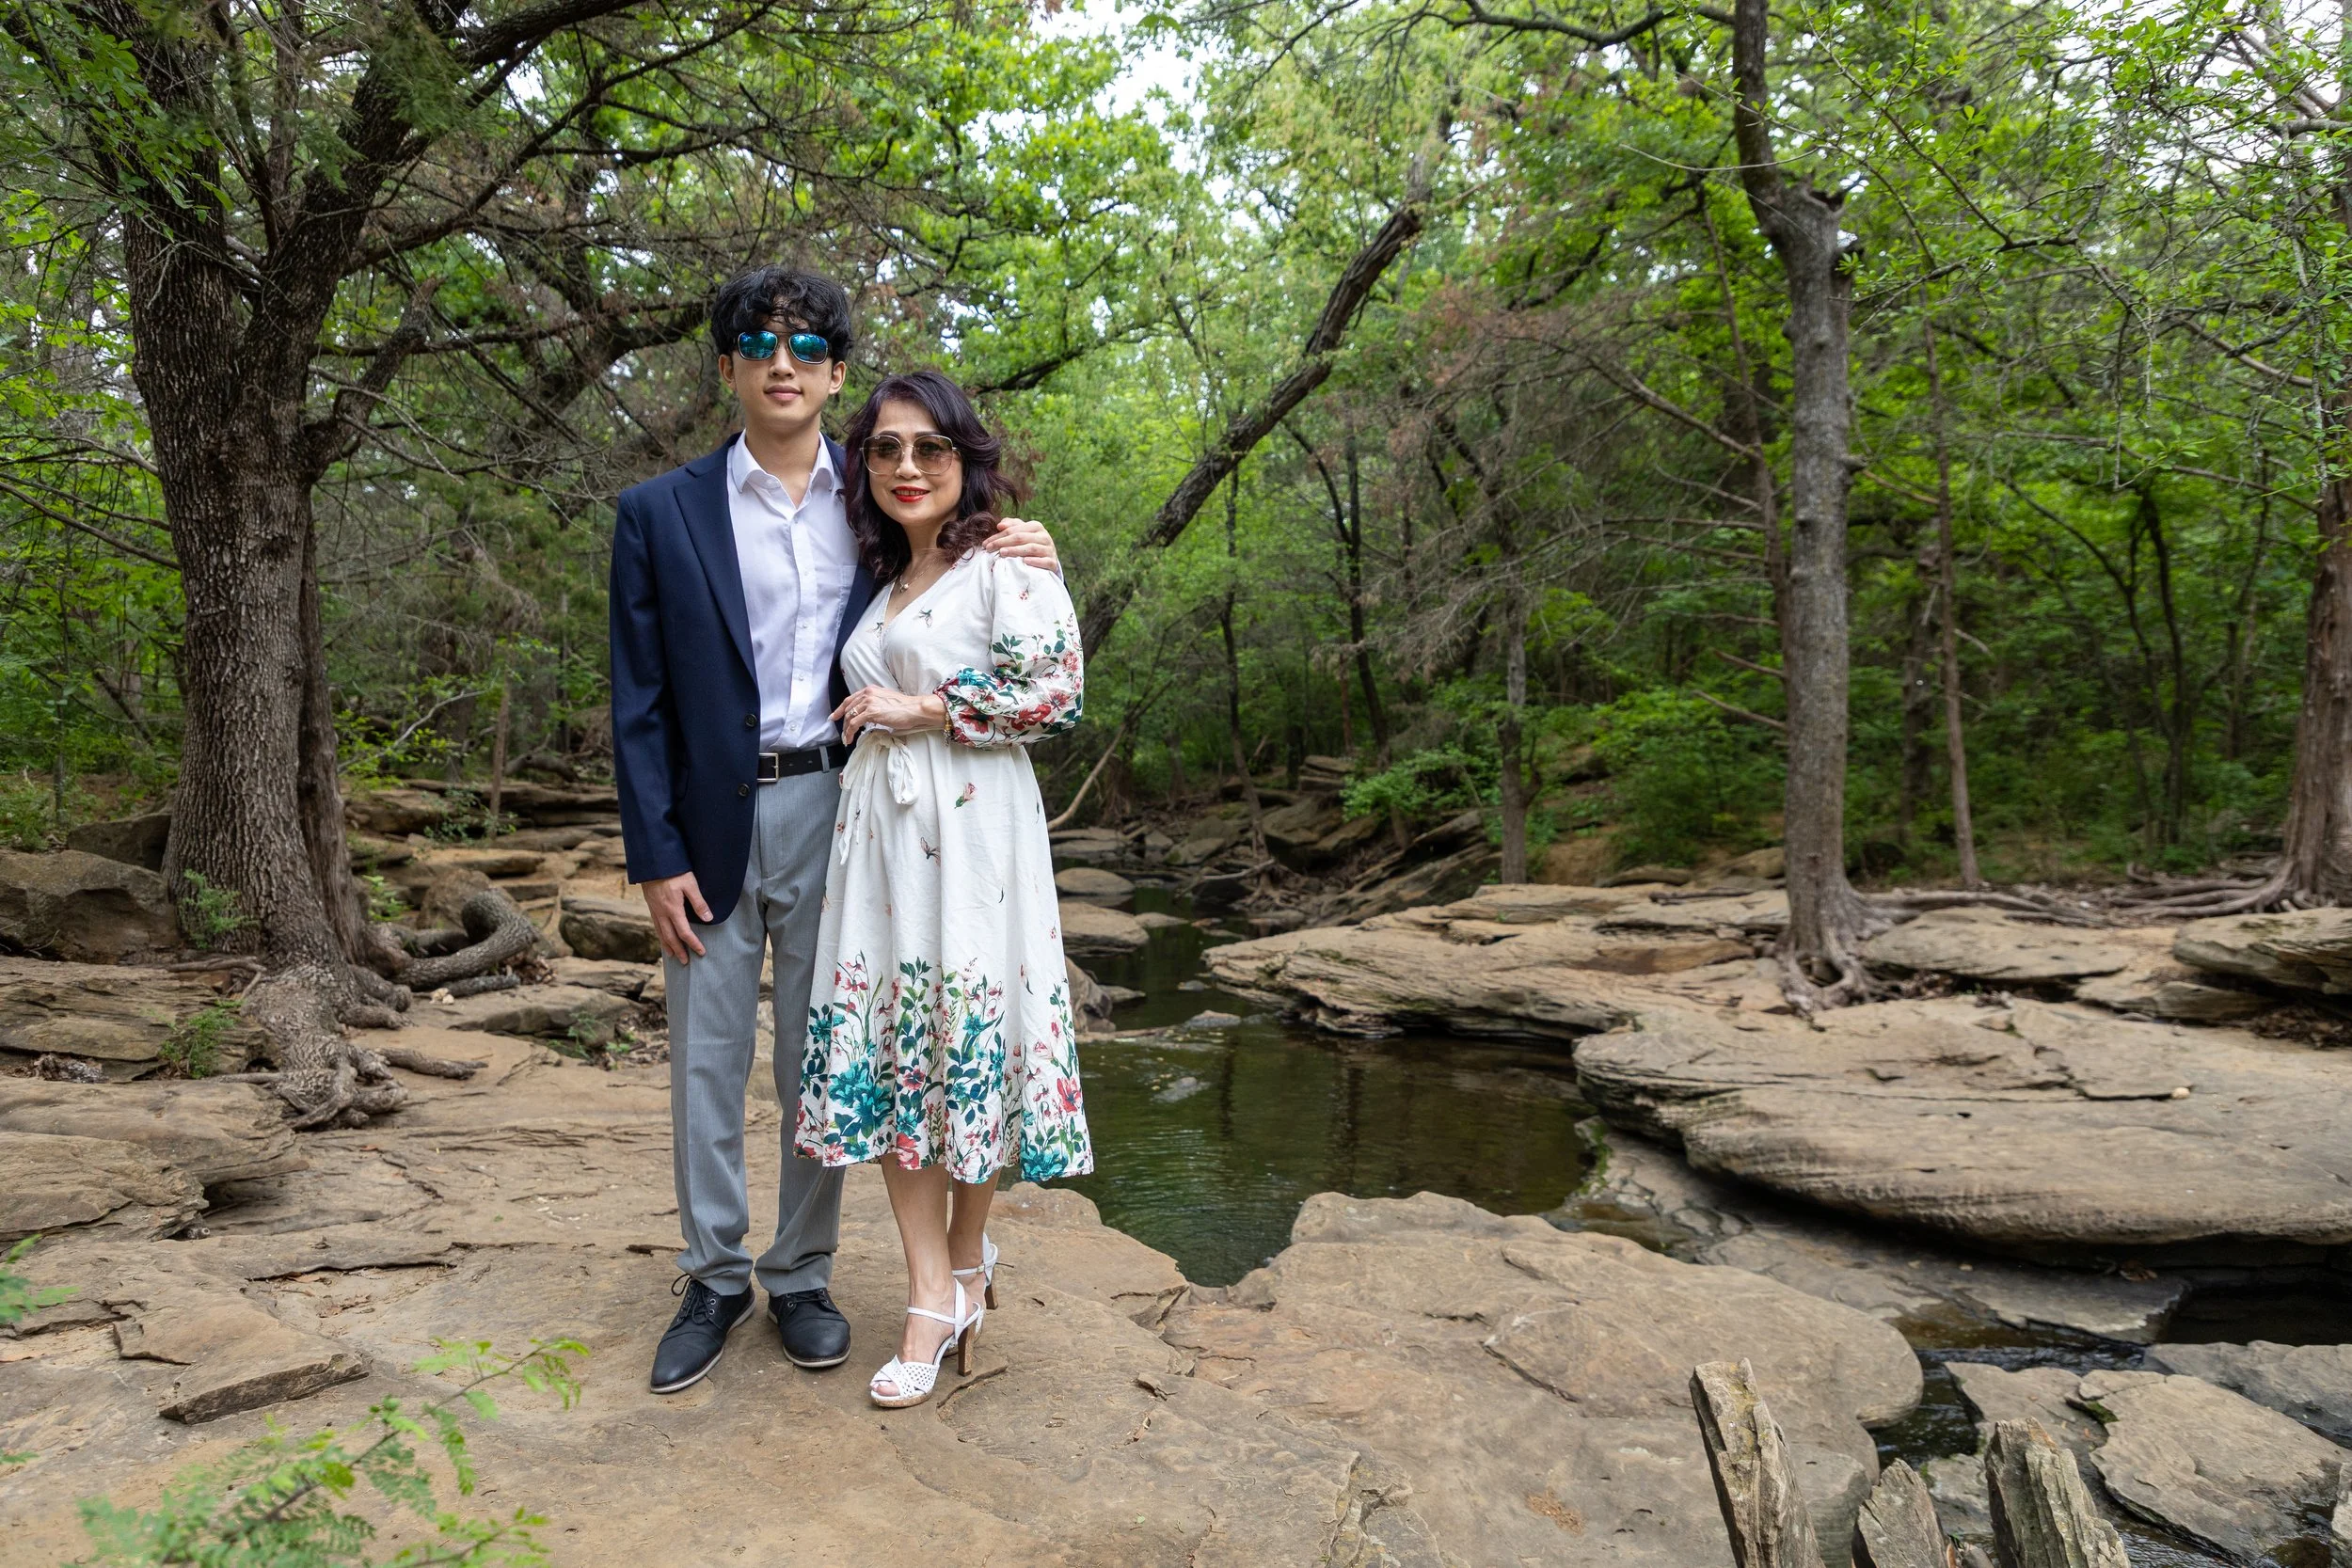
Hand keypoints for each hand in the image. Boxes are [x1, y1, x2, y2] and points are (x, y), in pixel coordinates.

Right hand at [639, 872, 711, 962]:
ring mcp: (655, 910)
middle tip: (685, 962)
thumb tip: (708, 919)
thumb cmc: (673, 871)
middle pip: (670, 937)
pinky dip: (660, 935)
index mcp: (673, 909)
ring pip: (661, 933)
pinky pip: (656, 925)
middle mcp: (662, 913)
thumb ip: (699, 902)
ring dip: (668, 945)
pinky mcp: (651, 905)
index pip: (684, 933)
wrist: (652, 862)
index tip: (701, 952)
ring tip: (673, 955)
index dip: (693, 944)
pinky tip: (663, 937)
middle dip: (679, 950)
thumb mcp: (690, 884)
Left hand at [832, 684, 946, 742]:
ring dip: (846, 730)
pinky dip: (850, 732)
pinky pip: (854, 723)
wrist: (914, 709)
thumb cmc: (905, 707)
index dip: (840, 709)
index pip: (850, 699)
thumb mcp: (886, 700)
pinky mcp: (871, 712)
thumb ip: (875, 703)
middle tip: (842, 733)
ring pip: (850, 717)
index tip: (835, 716)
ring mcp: (869, 702)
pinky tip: (851, 738)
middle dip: (842, 722)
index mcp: (870, 690)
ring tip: (847, 739)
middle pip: (848, 708)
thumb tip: (869, 713)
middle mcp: (867, 693)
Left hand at [984, 515, 1058, 573]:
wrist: (1048, 560)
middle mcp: (1044, 536)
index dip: (998, 536)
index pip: (1014, 529)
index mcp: (1035, 526)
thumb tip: (1000, 525)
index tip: (986, 544)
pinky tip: (1025, 561)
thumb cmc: (1030, 544)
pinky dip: (1035, 561)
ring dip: (1016, 550)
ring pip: (1031, 548)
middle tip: (990, 549)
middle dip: (1003, 542)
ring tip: (1002, 553)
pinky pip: (1044, 561)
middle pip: (1021, 537)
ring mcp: (1049, 549)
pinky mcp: (1052, 562)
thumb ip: (1011, 526)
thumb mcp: (1022, 533)